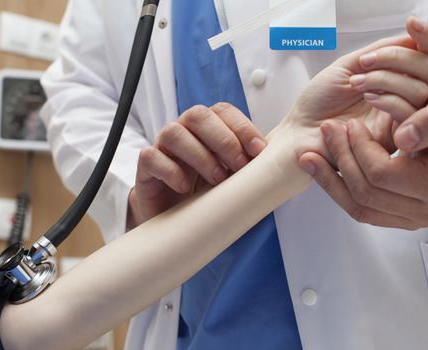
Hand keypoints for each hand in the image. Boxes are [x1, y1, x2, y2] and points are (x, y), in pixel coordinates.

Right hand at [128, 103, 266, 226]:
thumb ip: (248, 165)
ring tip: (216, 180)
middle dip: (224, 140)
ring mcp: (162, 146)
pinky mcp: (146, 166)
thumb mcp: (230, 177)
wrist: (174, 217)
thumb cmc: (205, 193)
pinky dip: (171, 171)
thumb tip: (281, 164)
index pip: (224, 111)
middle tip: (239, 167)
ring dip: (201, 156)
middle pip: (198, 115)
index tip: (260, 151)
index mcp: (207, 127)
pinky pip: (152, 157)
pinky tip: (185, 187)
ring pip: (175, 133)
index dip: (243, 127)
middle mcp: (184, 130)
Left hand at [275, 17, 427, 163]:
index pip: (425, 56)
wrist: (300, 131)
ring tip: (356, 84)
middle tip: (365, 64)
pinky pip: (410, 115)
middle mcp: (400, 97)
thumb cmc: (318, 102)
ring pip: (419, 91)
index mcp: (392, 78)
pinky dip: (390, 100)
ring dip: (386, 79)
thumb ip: (380, 51)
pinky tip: (367, 98)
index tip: (410, 24)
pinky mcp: (394, 139)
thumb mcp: (349, 66)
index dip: (424, 38)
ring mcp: (399, 118)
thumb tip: (411, 37)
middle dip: (398, 58)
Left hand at [299, 83, 427, 228]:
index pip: (383, 173)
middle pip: (366, 192)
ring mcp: (408, 220)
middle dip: (341, 158)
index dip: (360, 148)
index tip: (352, 125)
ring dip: (328, 178)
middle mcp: (426, 211)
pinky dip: (333, 188)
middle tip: (329, 131)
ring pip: (356, 206)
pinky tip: (316, 168)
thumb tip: (405, 139)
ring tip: (309, 153)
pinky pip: (355, 210)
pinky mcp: (391, 219)